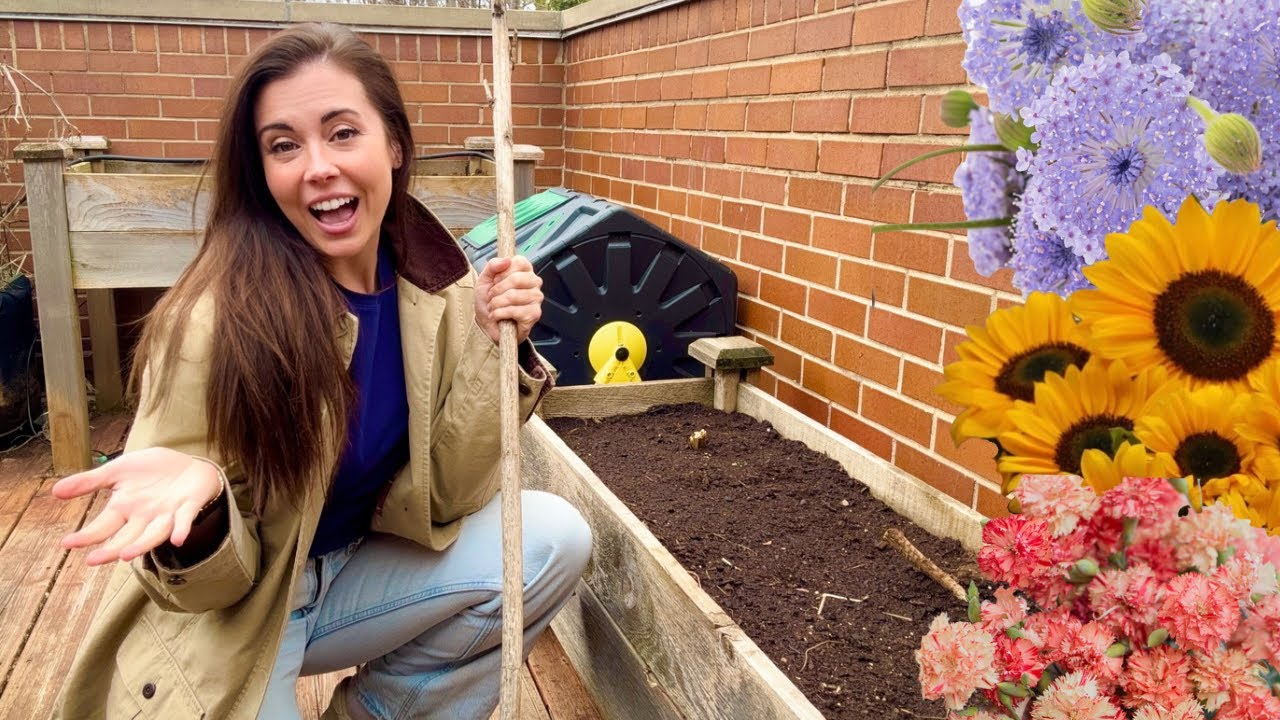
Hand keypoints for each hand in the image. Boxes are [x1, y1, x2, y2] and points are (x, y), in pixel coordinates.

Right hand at [52, 448, 222, 565]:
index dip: (87, 536)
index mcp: (125, 508)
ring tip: (126, 555)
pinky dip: (181, 529)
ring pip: (153, 535)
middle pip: (125, 538)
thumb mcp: (117, 471)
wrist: (188, 465)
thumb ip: (89, 482)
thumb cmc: (151, 471)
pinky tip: (179, 539)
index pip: (102, 527)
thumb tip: (54, 491)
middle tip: (93, 560)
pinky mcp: (188, 507)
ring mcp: (167, 514)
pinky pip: (185, 520)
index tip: (67, 543)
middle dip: (110, 550)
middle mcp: (144, 517)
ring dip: (141, 545)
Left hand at [474, 255, 542, 344]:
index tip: (495, 281)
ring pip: (514, 296)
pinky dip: (500, 314)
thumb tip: (505, 260)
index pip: (519, 262)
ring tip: (494, 307)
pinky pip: (515, 311)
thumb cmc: (488, 301)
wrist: (487, 324)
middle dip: (497, 290)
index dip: (502, 272)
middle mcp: (534, 282)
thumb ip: (492, 266)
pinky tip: (497, 316)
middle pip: (516, 279)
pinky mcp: (534, 314)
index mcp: (524, 270)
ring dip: (496, 303)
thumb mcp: (484, 280)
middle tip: (492, 296)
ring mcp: (536, 298)